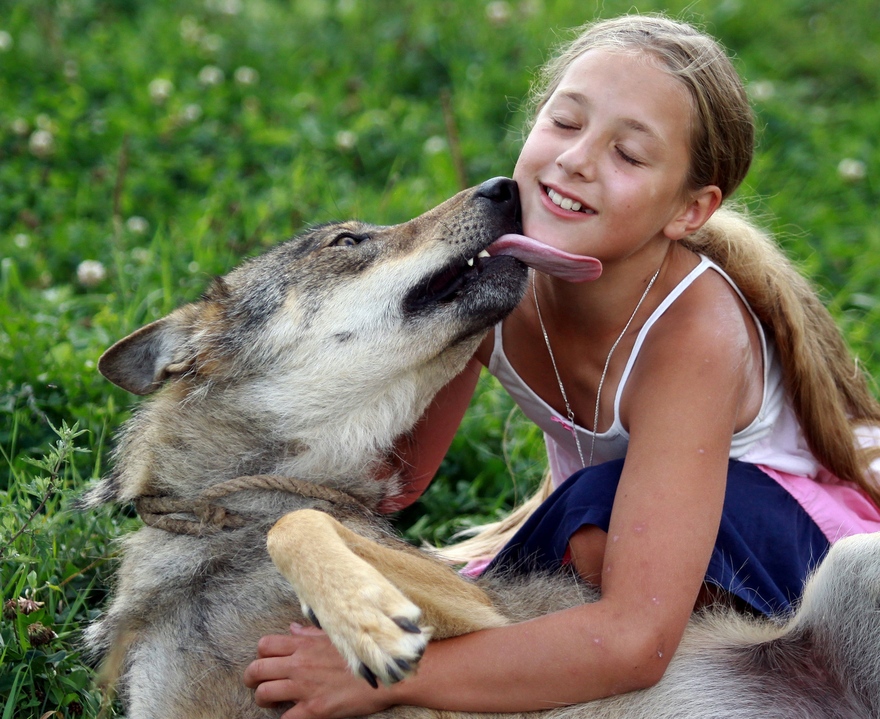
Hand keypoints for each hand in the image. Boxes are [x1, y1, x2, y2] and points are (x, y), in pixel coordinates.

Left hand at [243, 623, 395, 718]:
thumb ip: (309, 634)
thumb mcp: (335, 636)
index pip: (266, 645)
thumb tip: (292, 629)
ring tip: (270, 702)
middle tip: (255, 684)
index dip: (260, 654)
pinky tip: (290, 716)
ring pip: (264, 694)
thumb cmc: (364, 652)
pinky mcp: (314, 709)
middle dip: (251, 678)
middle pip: (257, 669)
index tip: (266, 660)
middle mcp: (300, 664)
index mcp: (305, 645)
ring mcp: (305, 687)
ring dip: (263, 699)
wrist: (388, 674)